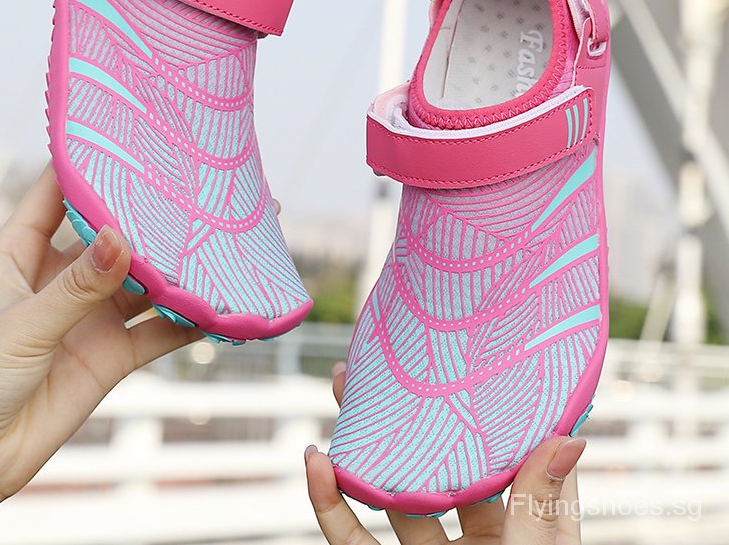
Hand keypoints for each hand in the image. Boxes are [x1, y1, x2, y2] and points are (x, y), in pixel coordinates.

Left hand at [0, 164, 201, 543]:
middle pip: (113, 233)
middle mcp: (62, 277)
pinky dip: (188, 319)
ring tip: (217, 243)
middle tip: (192, 192)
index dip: (89, 167)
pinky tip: (217, 304)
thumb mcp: (20, 325)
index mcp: (22, 253)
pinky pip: (159, 330)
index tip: (130, 141)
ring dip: (177, 267)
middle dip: (149, 216)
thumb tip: (120, 238)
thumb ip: (75, 287)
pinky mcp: (113, 354)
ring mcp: (91, 315)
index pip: (58, 194)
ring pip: (144, 280)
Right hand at [305, 364, 584, 544]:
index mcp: (531, 521)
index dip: (500, 404)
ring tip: (345, 397)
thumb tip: (568, 434)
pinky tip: (317, 467)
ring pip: (396, 491)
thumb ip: (538, 504)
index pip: (519, 448)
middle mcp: (485, 531)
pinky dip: (333, 507)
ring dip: (367, 448)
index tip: (476, 359)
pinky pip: (358, 542)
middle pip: (446, 458)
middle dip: (416, 413)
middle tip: (389, 368)